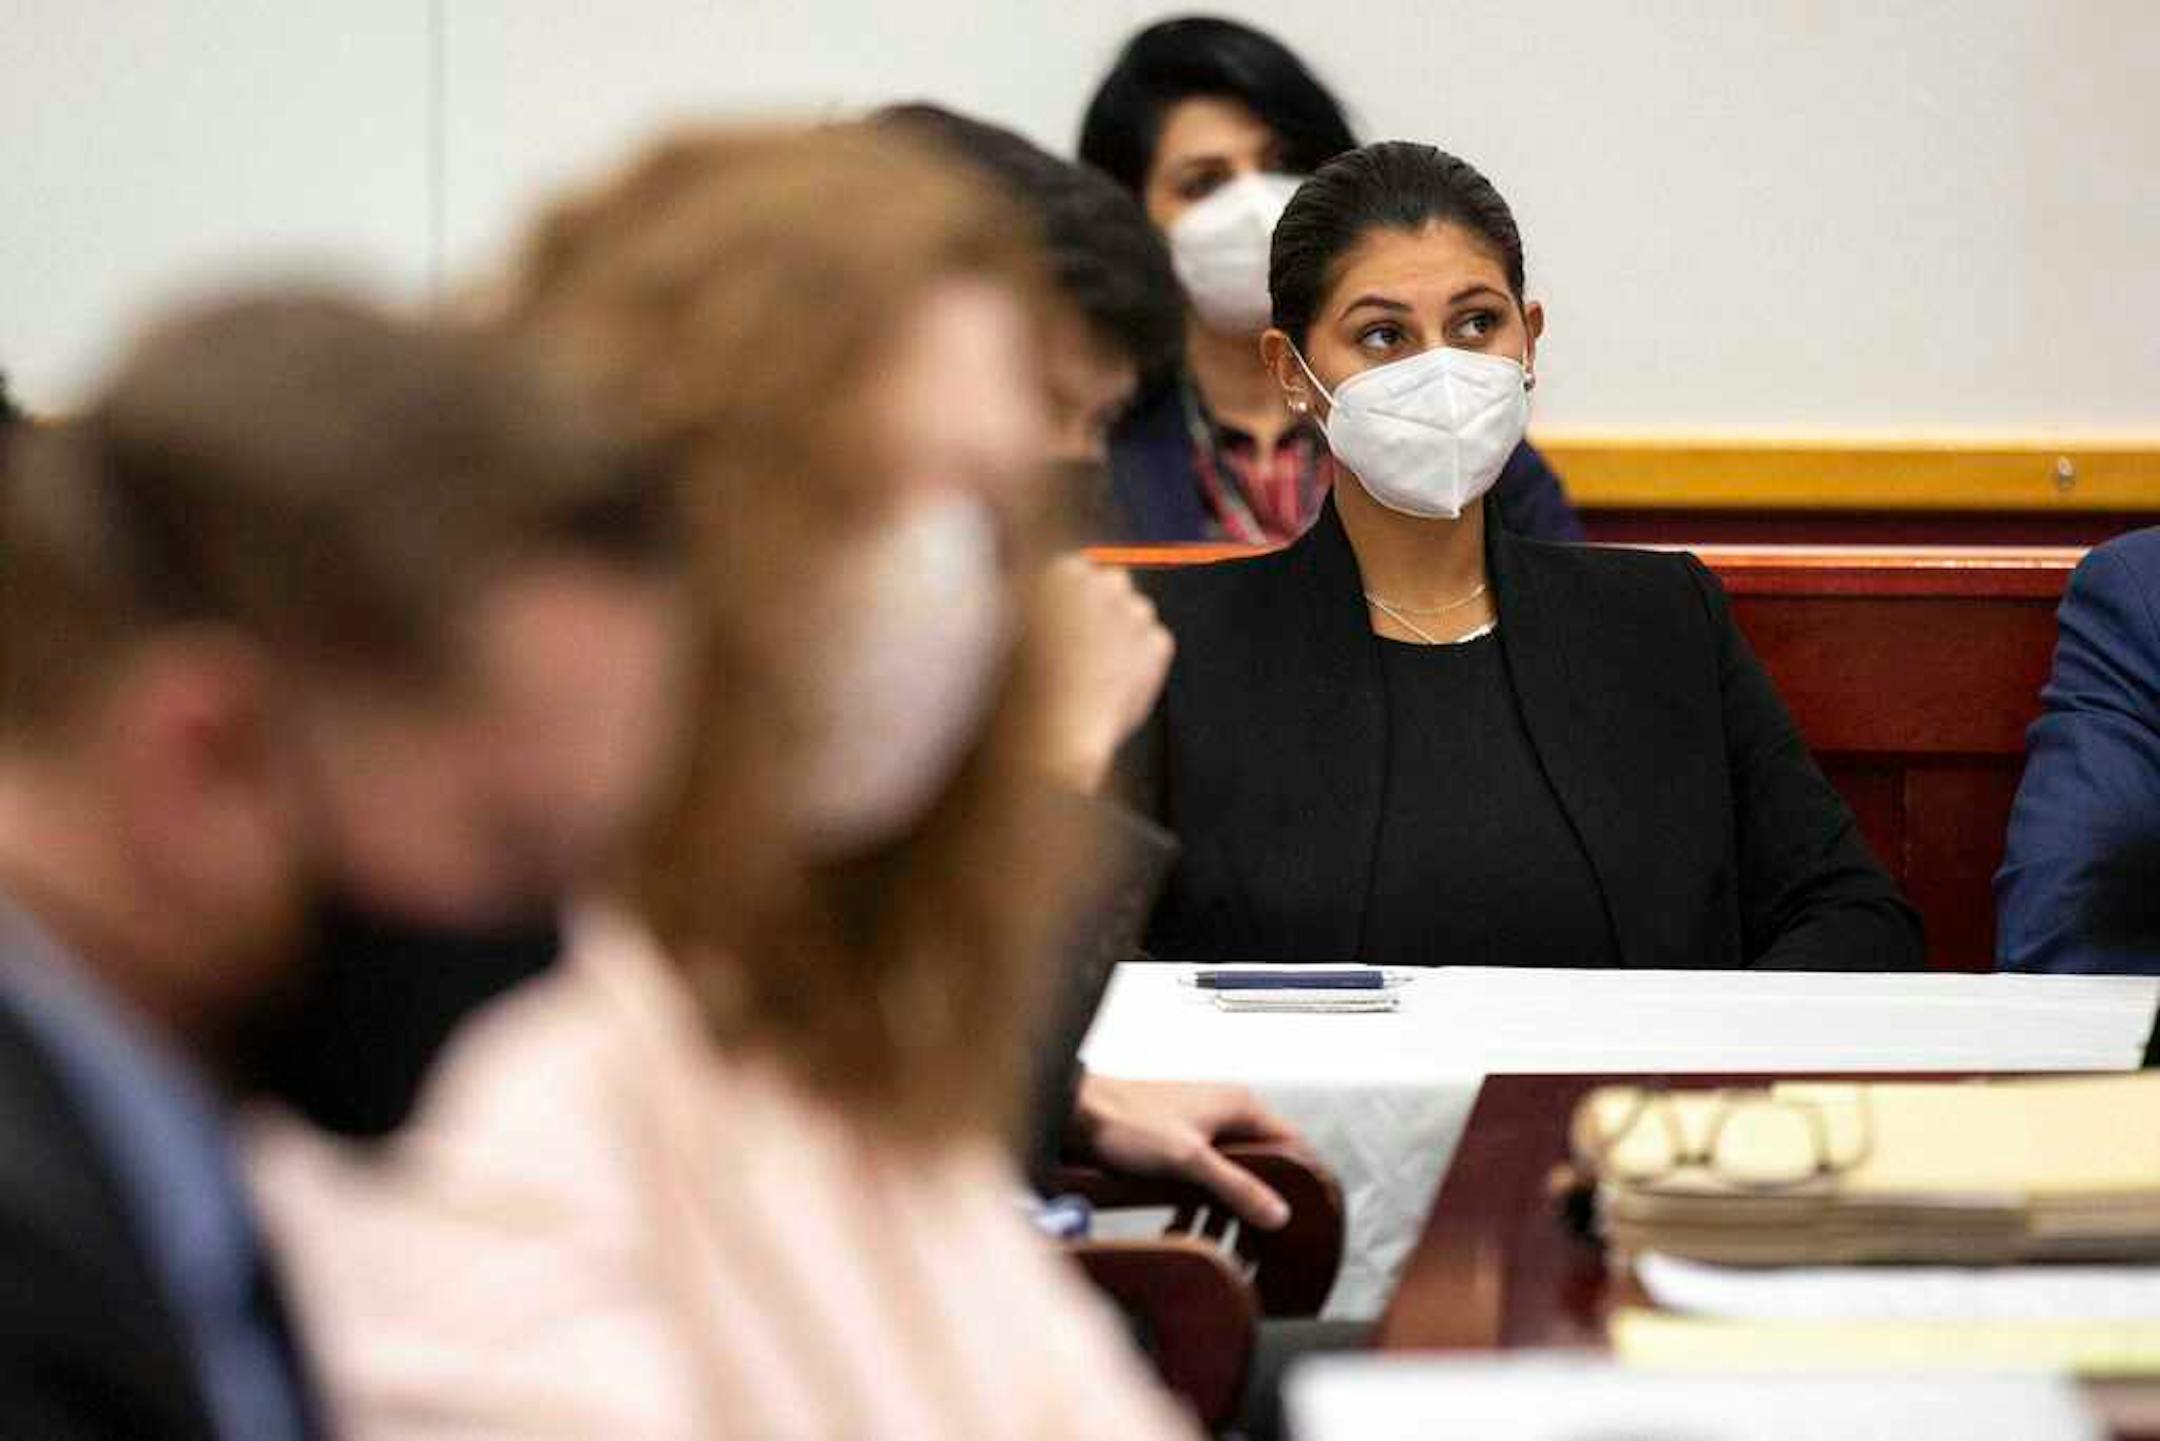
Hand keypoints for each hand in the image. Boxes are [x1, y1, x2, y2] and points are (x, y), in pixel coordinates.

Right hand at [1035, 557, 1173, 794]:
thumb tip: (1063, 583)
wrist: (1049, 737)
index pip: (1078, 568)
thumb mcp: (1010, 633)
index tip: (1064, 627)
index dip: (1072, 599)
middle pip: (1113, 580)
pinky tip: (1114, 688)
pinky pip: (1155, 642)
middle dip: (1103, 607)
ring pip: (1137, 611)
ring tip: (1093, 674)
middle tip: (1082, 649)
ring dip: (1123, 632)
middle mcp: (1101, 583)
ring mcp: (1134, 613)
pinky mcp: (1156, 645)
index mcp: (1059, 572)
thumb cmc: (1016, 692)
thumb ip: (1039, 603)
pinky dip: (1142, 661)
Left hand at [1070, 1074, 1309, 1229]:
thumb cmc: (1125, 1119)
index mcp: (1239, 1105)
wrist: (1077, 1113)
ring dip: (1222, 1207)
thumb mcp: (1189, 1160)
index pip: (1292, 1143)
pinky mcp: (1179, 1143)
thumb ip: (1236, 1186)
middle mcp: (1224, 1113)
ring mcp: (1201, 1128)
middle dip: (1256, 1202)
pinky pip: (1203, 1178)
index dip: (1302, 1178)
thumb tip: (1276, 1211)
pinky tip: (1186, 1224)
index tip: (1308, 1208)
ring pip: (1229, 1175)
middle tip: (1259, 1235)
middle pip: (1261, 1165)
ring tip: (1215, 1235)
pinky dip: (1198, 1202)